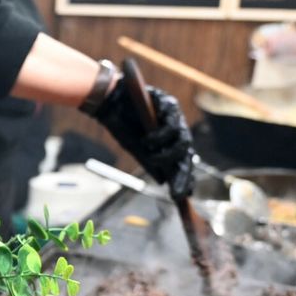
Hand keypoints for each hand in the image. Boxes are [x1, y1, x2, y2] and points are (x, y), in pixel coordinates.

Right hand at [90, 80, 195, 197]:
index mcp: (169, 138)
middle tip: (177, 191)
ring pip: (184, 139)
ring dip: (169, 154)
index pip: (183, 159)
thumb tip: (163, 180)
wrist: (108, 101)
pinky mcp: (168, 103)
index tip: (183, 195)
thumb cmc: (121, 124)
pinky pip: (172, 124)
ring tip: (153, 158)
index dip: (185, 177)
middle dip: (183, 174)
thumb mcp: (135, 148)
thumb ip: (149, 160)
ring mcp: (174, 115)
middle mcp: (176, 126)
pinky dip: (161, 136)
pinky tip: (148, 141)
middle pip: (188, 152)